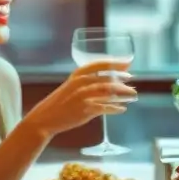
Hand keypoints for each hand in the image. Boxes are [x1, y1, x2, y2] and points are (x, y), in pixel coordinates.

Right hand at [21, 60, 135, 138]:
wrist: (45, 117)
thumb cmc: (61, 100)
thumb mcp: (72, 85)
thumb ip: (89, 81)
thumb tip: (111, 76)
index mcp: (78, 74)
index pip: (100, 64)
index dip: (116, 63)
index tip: (128, 62)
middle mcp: (81, 83)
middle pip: (107, 79)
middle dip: (122, 79)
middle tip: (132, 80)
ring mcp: (83, 97)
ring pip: (109, 93)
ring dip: (123, 94)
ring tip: (132, 95)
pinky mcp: (85, 110)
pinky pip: (105, 108)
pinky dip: (115, 109)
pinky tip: (122, 109)